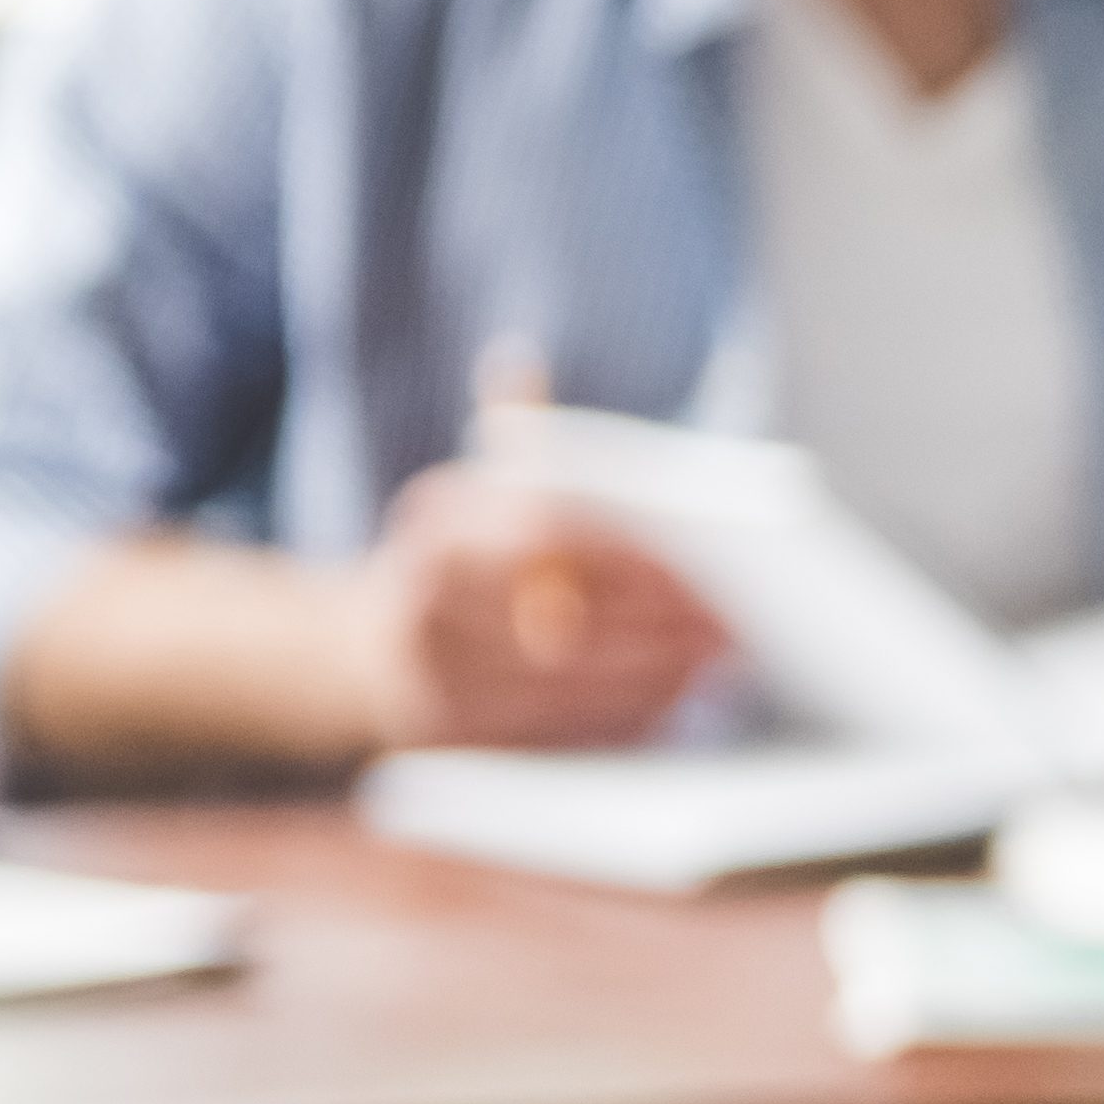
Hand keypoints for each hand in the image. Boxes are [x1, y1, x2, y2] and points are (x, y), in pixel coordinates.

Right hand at [355, 462, 724, 749]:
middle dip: (656, 627)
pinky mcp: (457, 745)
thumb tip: (516, 359)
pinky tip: (676, 692)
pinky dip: (622, 715)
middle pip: (559, 629)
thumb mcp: (476, 492)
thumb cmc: (462, 559)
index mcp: (435, 536)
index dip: (626, 555)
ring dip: (652, 677)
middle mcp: (422, 614)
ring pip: (564, 690)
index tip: (699, 561)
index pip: (542, 540)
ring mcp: (433, 687)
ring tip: (718, 658)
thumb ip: (520, 450)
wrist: (371, 655)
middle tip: (732, 623)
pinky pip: (557, 735)